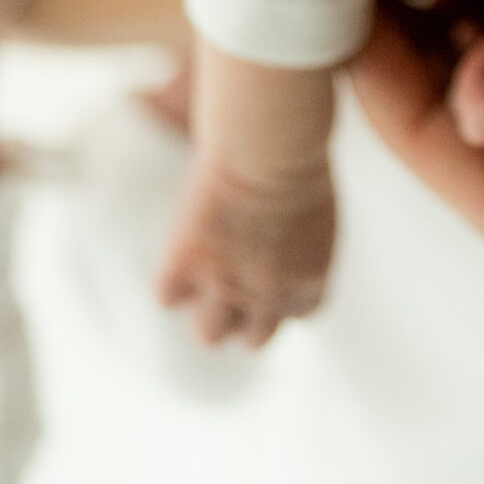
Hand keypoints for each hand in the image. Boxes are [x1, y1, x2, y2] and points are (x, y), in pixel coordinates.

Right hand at [155, 153, 336, 348]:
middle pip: (255, 339)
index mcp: (310, 280)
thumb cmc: (298, 157)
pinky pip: (167, 296)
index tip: (270, 275)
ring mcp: (226, 285)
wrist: (268, 145)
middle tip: (231, 278)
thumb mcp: (316, 208)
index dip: (281, 297)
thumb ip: (301, 245)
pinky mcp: (187, 266)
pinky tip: (183, 245)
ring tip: (205, 270)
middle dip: (244, 315)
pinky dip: (171, 277)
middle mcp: (271, 295)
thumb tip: (281, 253)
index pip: (297, 314)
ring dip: (205, 310)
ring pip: (209, 335)